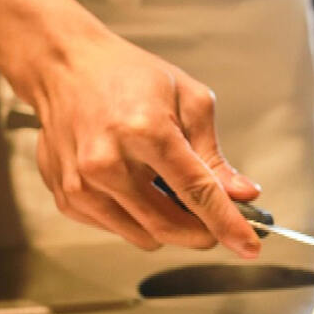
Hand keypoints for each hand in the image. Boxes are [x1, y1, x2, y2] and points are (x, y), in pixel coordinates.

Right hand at [9, 30, 261, 255]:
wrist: (64, 67)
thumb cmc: (127, 76)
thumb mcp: (189, 101)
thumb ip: (214, 156)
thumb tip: (241, 195)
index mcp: (144, 131)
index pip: (196, 193)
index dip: (228, 224)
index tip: (249, 246)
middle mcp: (107, 163)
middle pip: (169, 226)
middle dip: (203, 232)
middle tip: (218, 221)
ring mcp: (82, 185)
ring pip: (145, 236)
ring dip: (170, 226)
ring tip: (170, 188)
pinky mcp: (68, 199)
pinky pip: (118, 229)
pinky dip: (138, 218)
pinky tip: (137, 185)